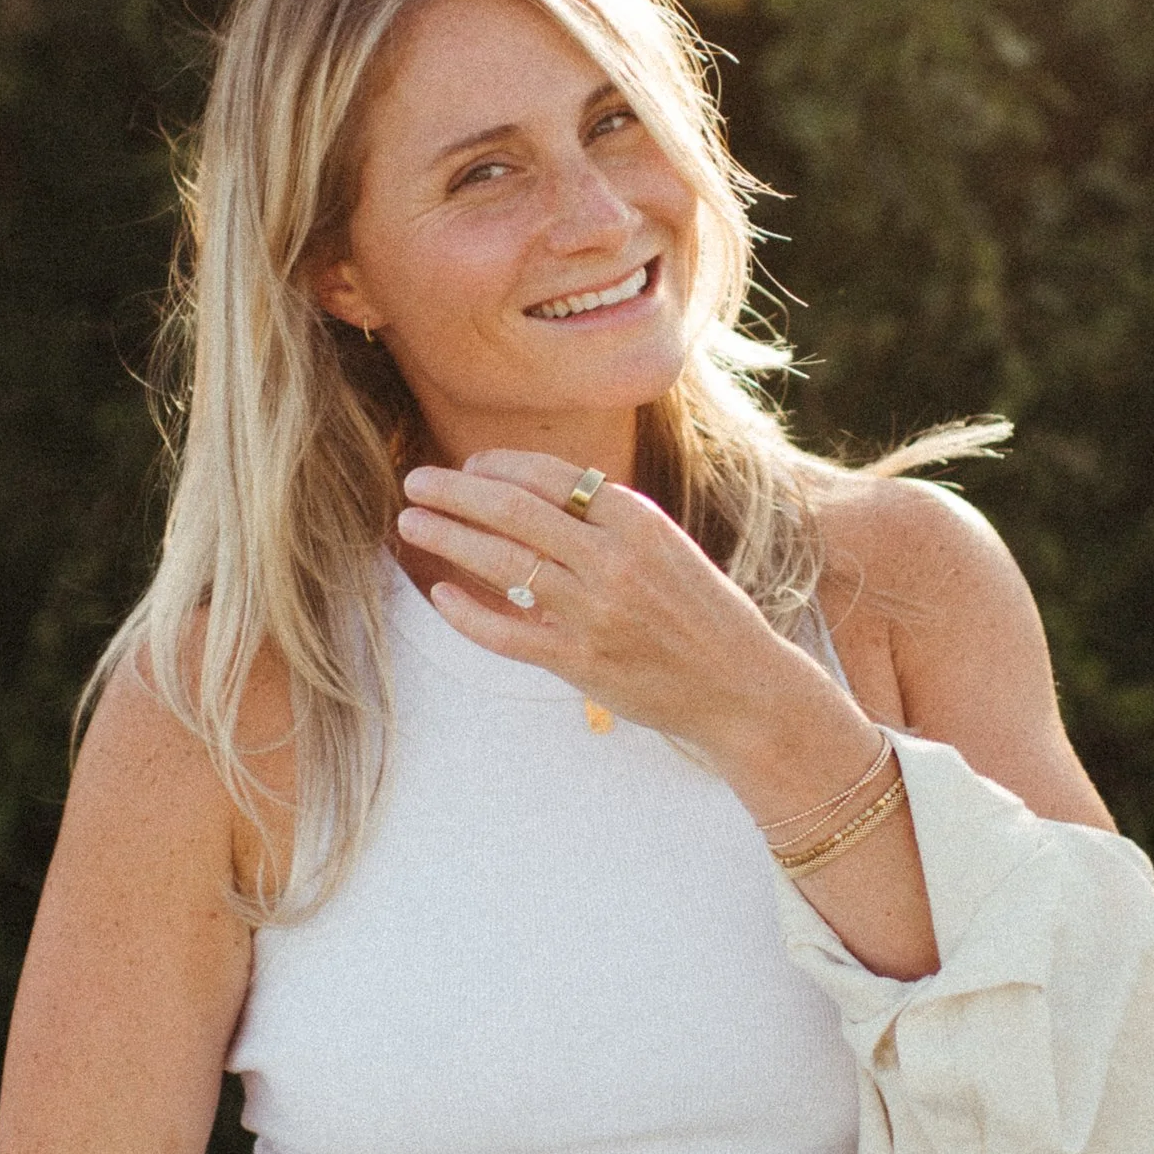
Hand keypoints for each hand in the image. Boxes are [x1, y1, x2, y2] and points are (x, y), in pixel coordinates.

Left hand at [394, 451, 870, 796]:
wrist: (742, 687)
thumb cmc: (700, 611)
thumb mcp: (664, 546)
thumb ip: (606, 519)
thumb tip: (527, 492)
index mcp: (639, 521)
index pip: (549, 475)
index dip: (497, 465)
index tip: (466, 467)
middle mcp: (614, 560)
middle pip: (513, 510)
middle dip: (454, 492)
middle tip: (415, 482)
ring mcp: (596, 613)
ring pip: (501, 564)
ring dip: (448, 538)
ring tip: (411, 525)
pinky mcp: (581, 663)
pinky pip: (507, 632)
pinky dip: (466, 613)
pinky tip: (440, 595)